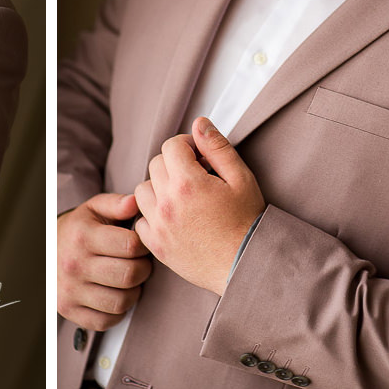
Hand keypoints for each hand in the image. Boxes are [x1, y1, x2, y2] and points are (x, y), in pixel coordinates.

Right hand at [57, 192, 152, 330]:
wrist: (44, 251)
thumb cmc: (77, 230)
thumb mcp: (93, 210)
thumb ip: (117, 204)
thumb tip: (136, 202)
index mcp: (83, 236)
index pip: (131, 245)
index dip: (144, 245)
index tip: (141, 245)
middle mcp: (74, 264)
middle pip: (129, 275)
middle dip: (144, 269)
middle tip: (140, 263)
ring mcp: (70, 290)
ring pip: (121, 301)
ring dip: (134, 292)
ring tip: (129, 280)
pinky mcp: (69, 310)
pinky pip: (106, 320)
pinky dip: (118, 312)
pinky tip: (115, 296)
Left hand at [134, 117, 264, 295]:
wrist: (246, 265)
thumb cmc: (248, 222)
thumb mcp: (241, 179)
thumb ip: (217, 147)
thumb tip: (199, 124)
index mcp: (188, 183)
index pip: (171, 145)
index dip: (187, 145)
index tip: (200, 157)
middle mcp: (167, 203)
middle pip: (156, 164)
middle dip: (174, 164)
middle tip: (196, 177)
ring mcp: (158, 225)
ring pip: (142, 190)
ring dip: (159, 188)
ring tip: (182, 197)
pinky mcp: (156, 245)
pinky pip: (140, 220)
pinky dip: (151, 216)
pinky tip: (172, 219)